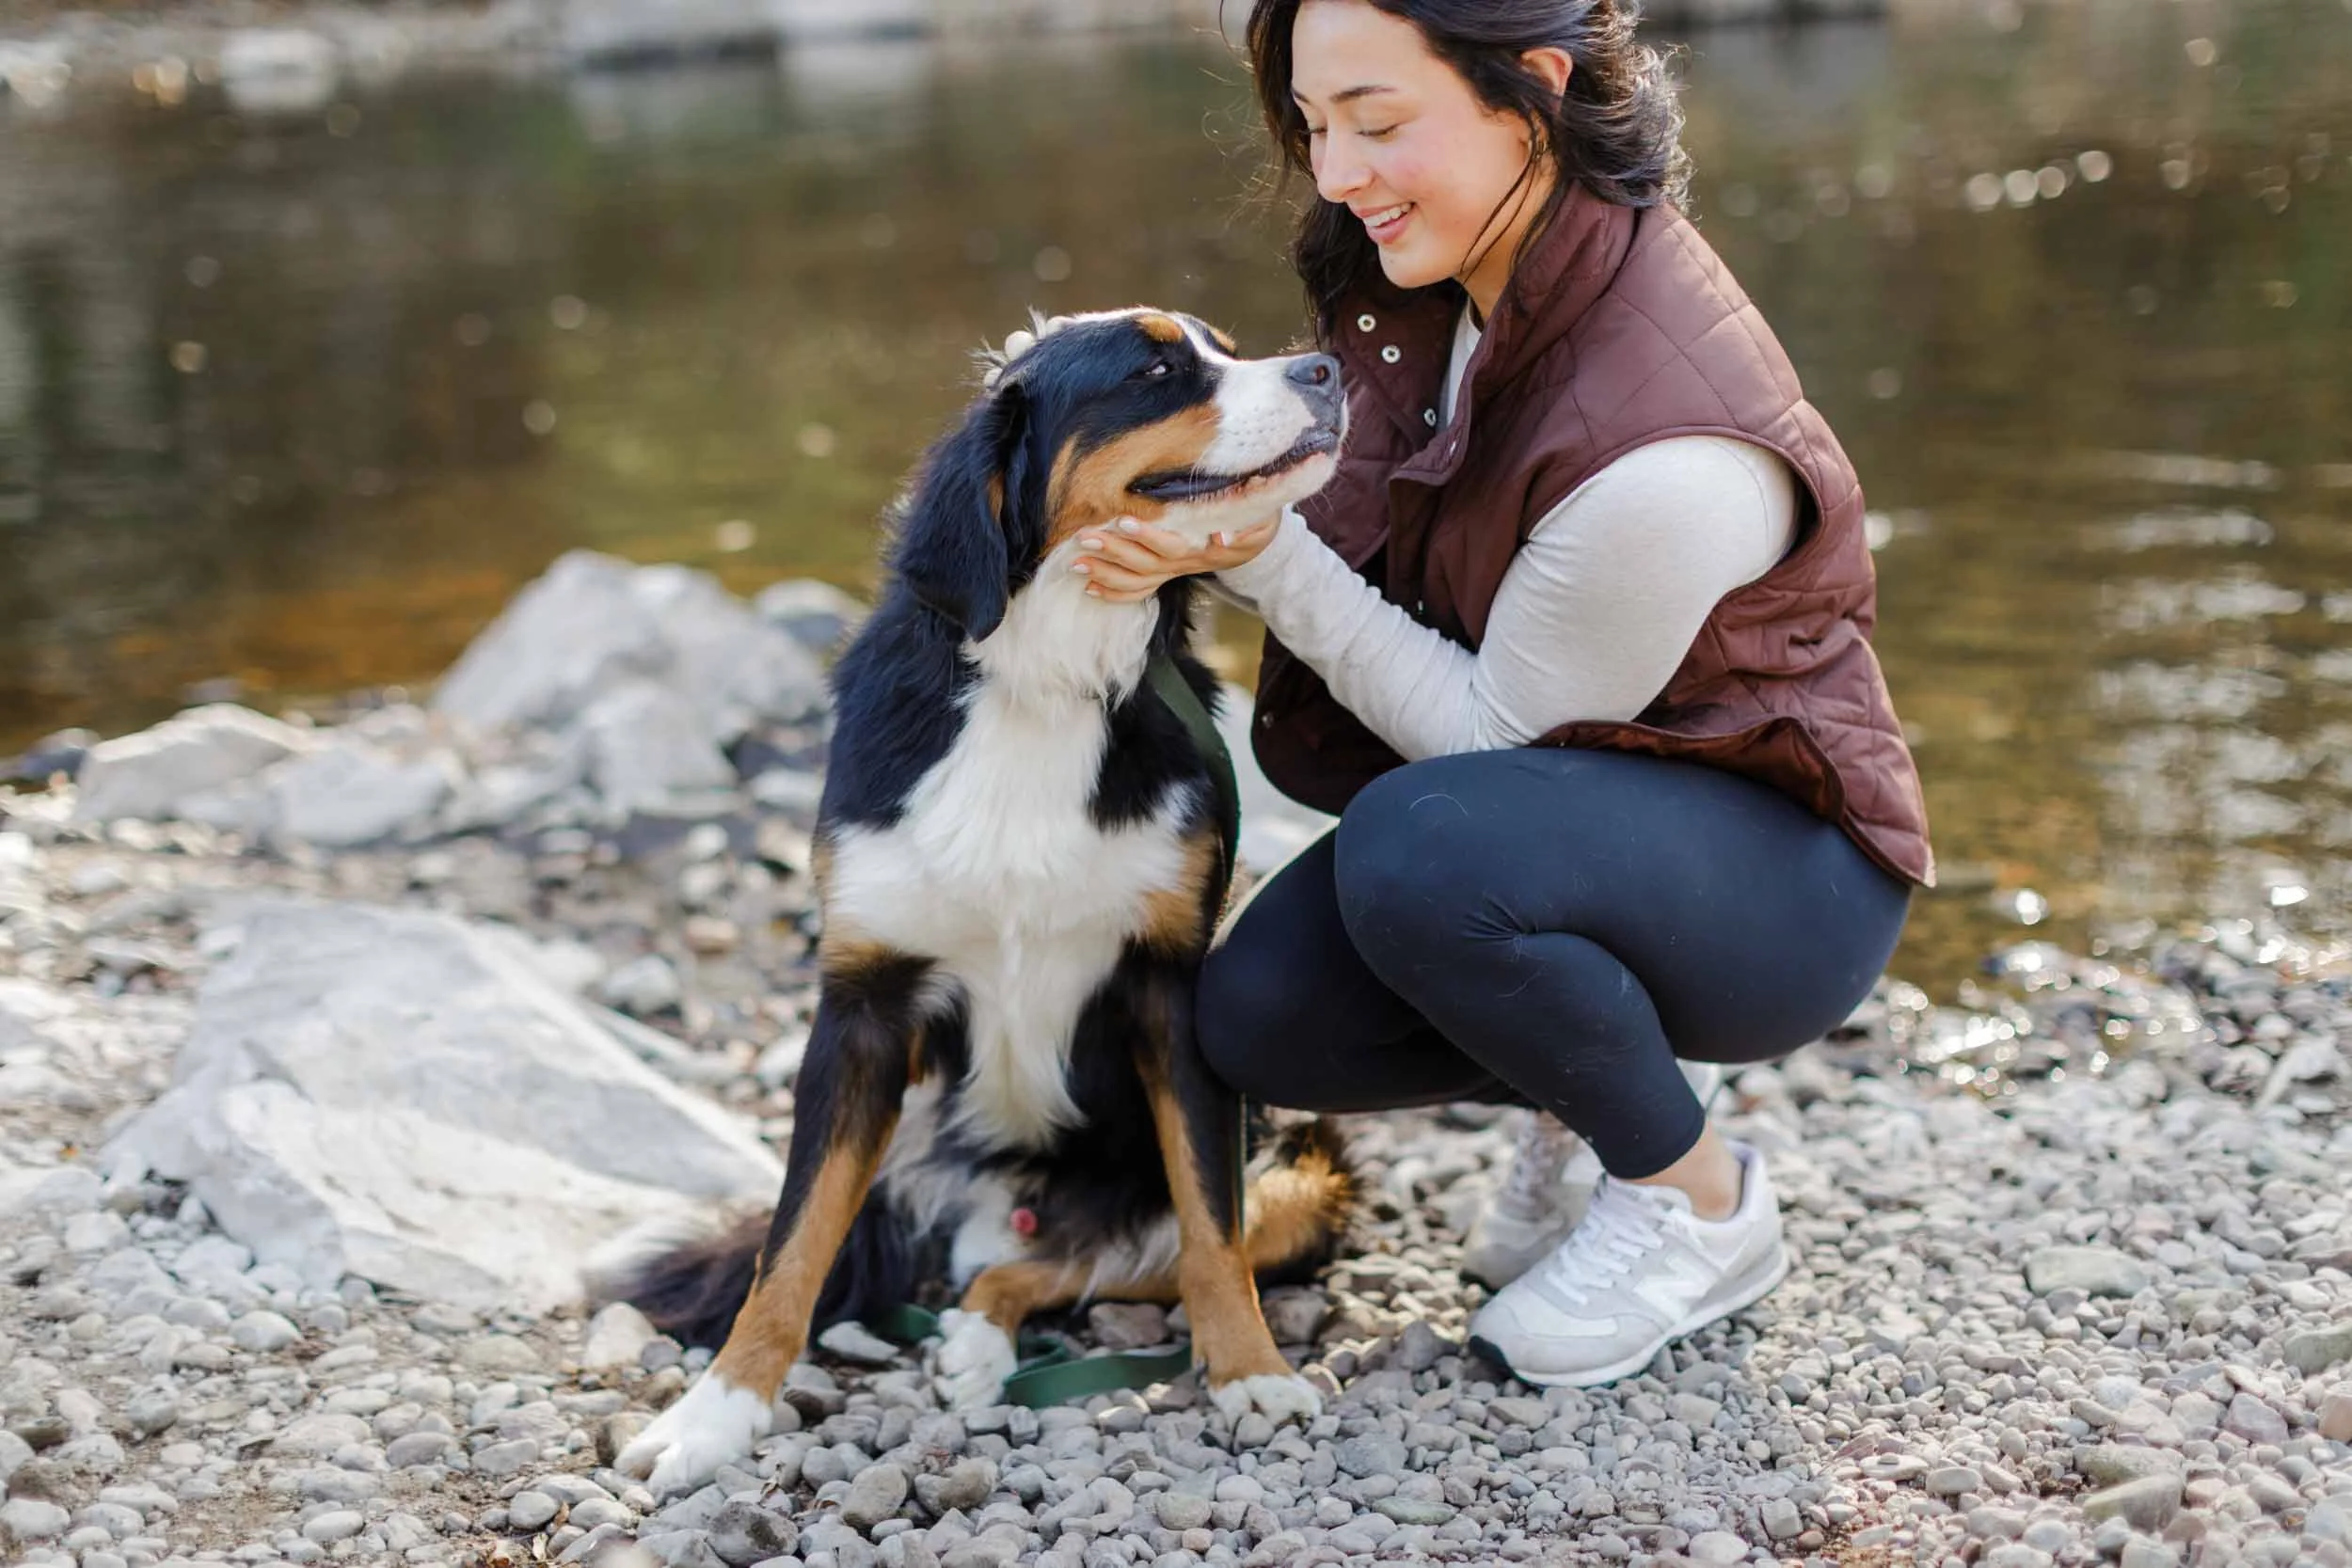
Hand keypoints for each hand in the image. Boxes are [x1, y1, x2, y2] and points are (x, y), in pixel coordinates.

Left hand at [1068, 514, 1282, 603]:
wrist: (1255, 539)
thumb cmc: (1257, 520)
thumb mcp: (1263, 521)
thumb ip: (1247, 529)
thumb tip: (1222, 539)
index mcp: (1202, 549)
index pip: (1171, 545)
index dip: (1148, 535)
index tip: (1124, 521)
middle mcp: (1183, 564)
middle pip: (1144, 564)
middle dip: (1112, 551)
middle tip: (1084, 538)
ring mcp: (1172, 571)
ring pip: (1136, 579)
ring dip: (1104, 573)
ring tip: (1076, 563)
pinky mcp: (1166, 573)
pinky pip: (1138, 591)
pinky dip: (1113, 593)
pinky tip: (1089, 587)